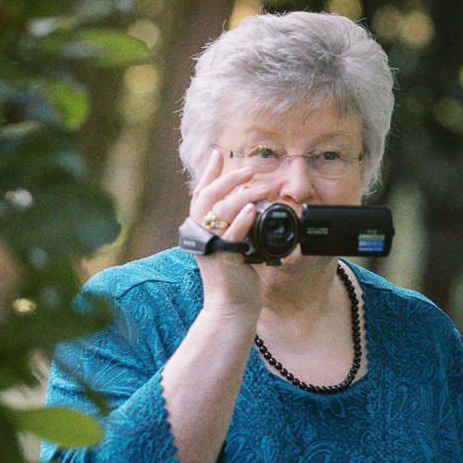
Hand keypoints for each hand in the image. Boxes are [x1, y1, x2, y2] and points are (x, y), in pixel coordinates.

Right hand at [188, 150, 265, 319]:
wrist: (231, 308)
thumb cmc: (234, 278)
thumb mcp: (232, 247)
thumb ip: (234, 226)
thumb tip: (248, 204)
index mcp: (201, 229)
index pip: (202, 194)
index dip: (209, 173)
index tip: (218, 154)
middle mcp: (201, 235)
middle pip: (208, 196)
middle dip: (228, 178)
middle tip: (249, 169)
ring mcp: (211, 246)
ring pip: (221, 211)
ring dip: (242, 194)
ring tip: (262, 186)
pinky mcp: (224, 258)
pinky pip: (233, 234)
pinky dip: (243, 220)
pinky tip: (254, 209)